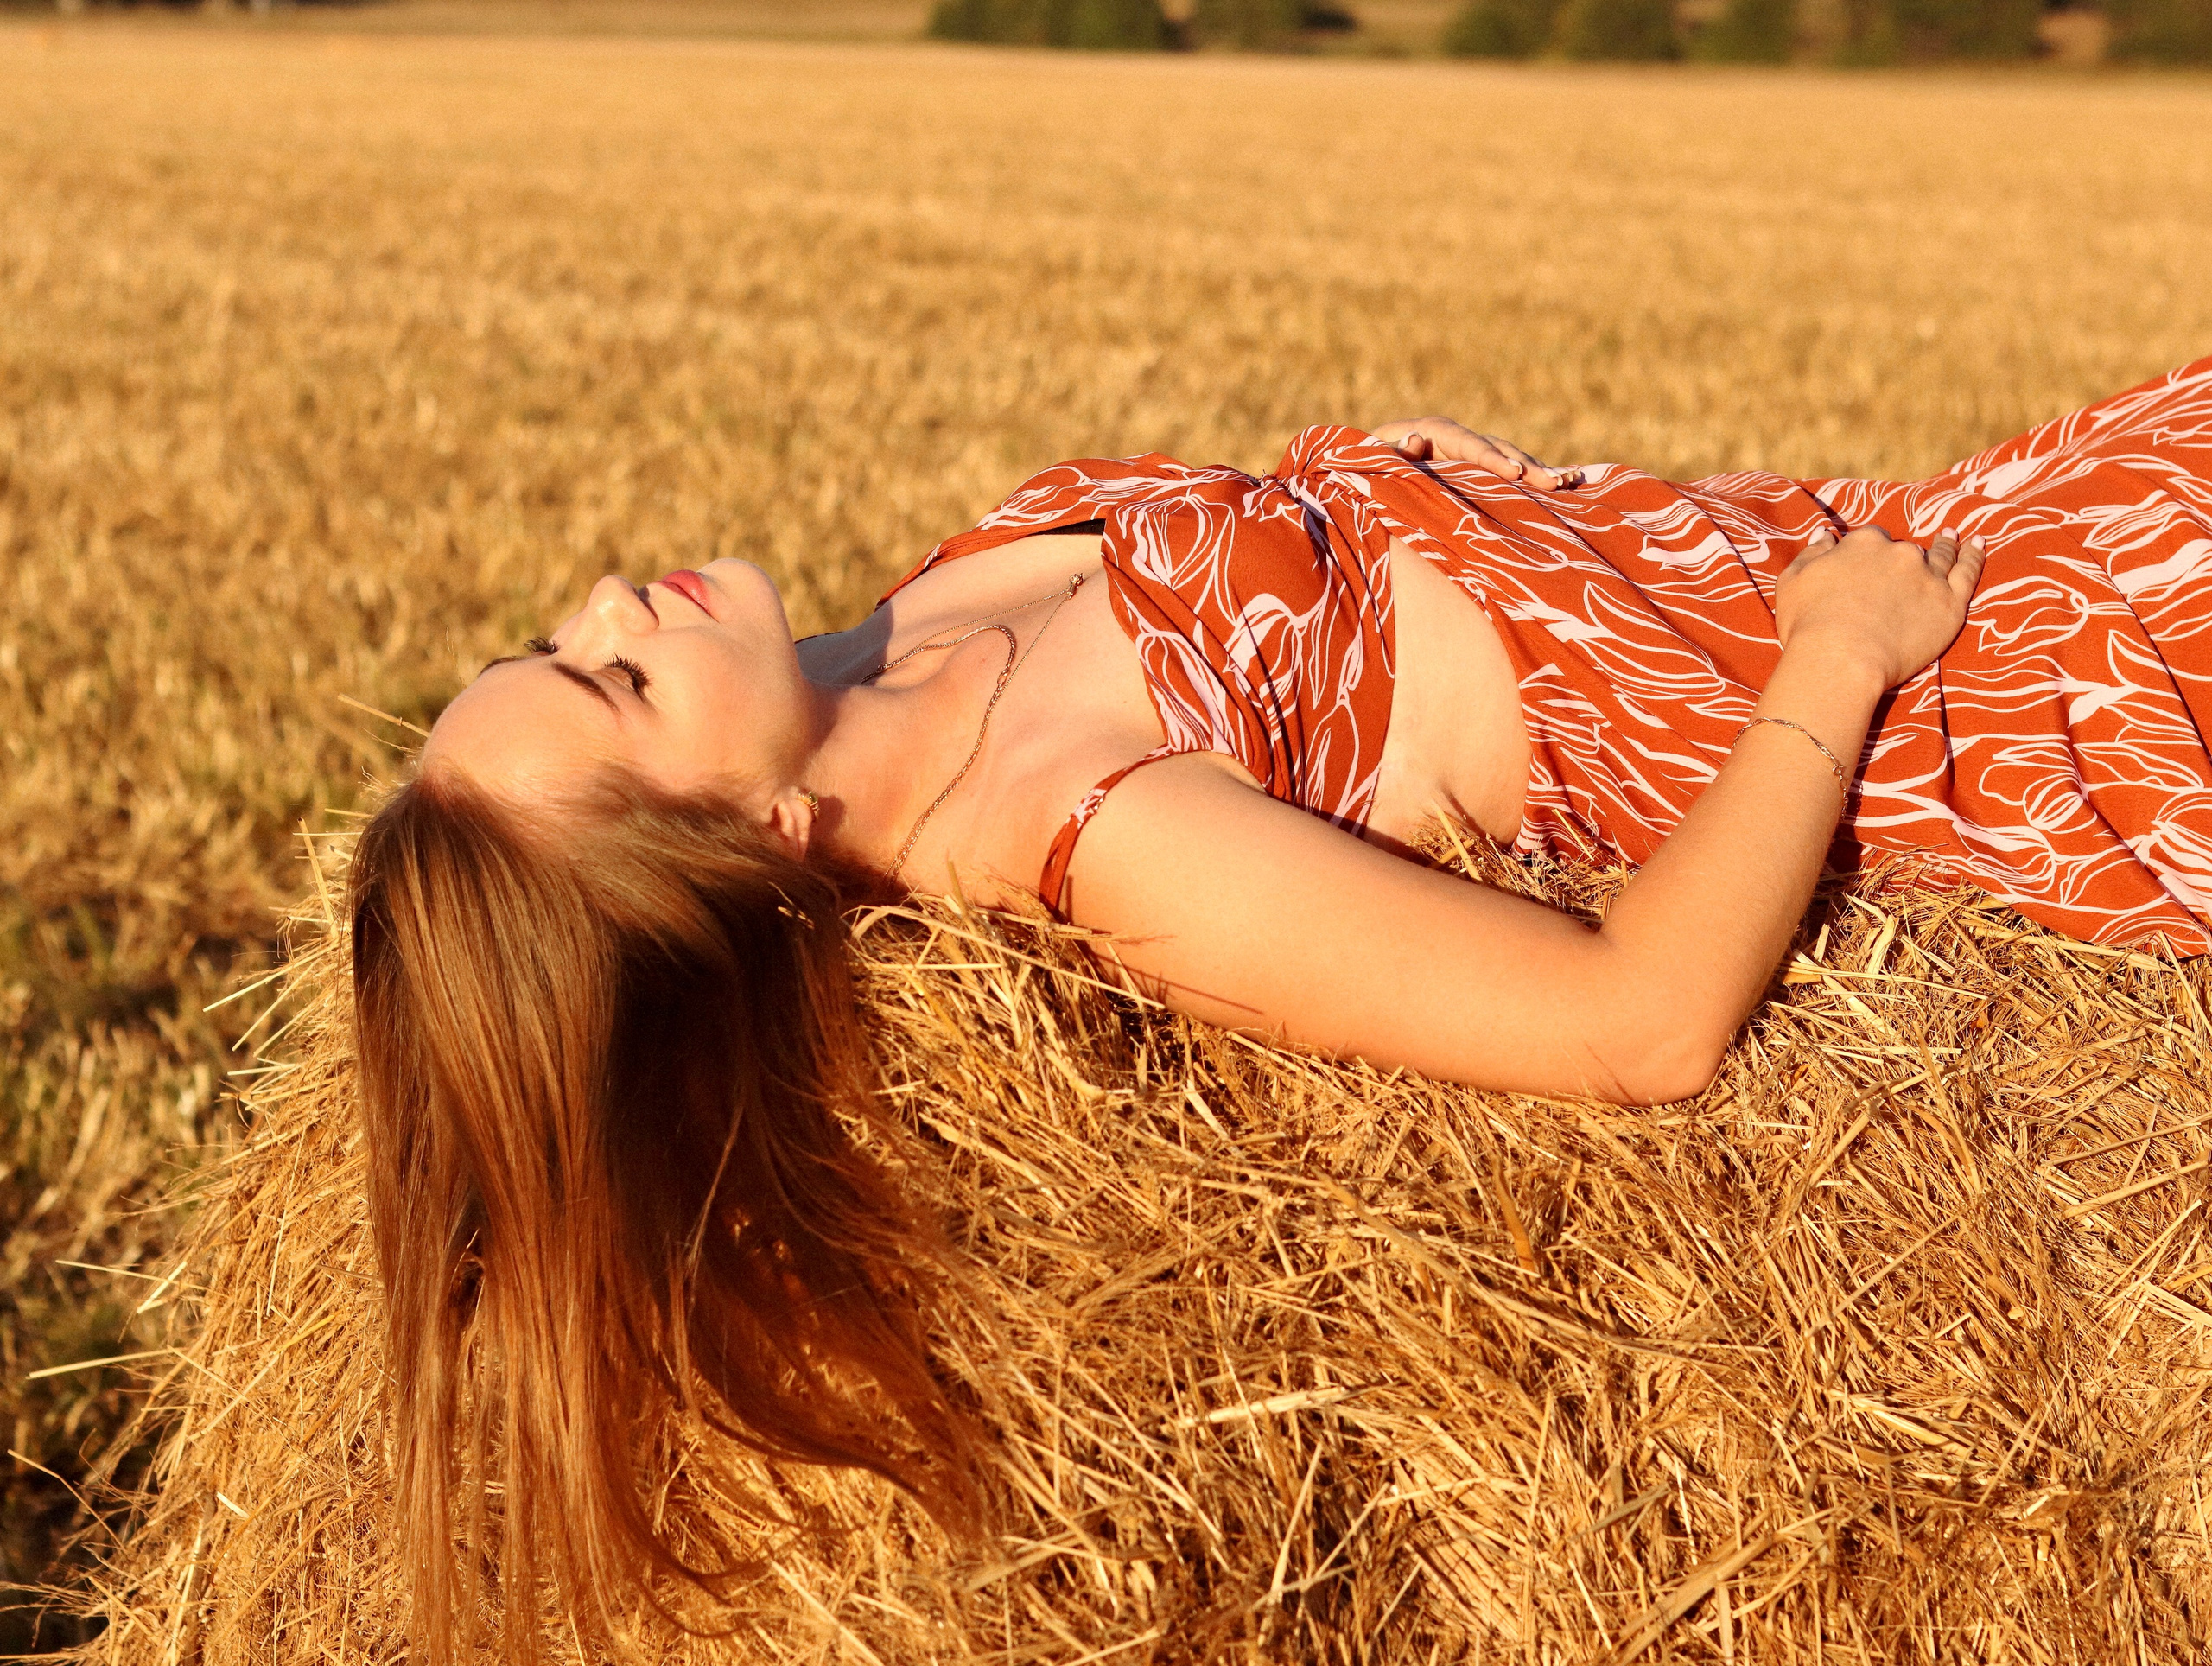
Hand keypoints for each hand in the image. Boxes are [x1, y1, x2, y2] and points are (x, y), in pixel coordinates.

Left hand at [1369, 416, 1582, 490]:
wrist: (1369, 463)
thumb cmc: (1367, 462)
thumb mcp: (1371, 456)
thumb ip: (1389, 452)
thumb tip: (1417, 439)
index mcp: (1436, 430)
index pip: (1469, 443)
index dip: (1491, 458)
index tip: (1514, 473)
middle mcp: (1460, 437)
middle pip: (1500, 449)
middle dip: (1528, 466)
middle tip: (1555, 484)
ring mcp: (1473, 451)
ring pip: (1513, 458)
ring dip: (1540, 471)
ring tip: (1569, 482)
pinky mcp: (1480, 467)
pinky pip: (1513, 471)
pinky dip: (1538, 476)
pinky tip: (1571, 481)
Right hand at [1774, 525, 1985, 688]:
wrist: (1840, 661)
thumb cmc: (1808, 625)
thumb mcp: (1793, 581)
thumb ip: (1812, 553)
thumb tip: (1825, 533)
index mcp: (1863, 543)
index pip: (1870, 539)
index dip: (1868, 552)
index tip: (1866, 564)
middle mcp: (1899, 552)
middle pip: (1904, 549)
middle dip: (1901, 556)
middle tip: (1902, 565)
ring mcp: (1927, 576)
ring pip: (1940, 555)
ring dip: (1946, 544)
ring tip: (1951, 537)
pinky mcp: (1950, 603)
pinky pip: (1968, 572)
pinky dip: (1975, 555)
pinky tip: (1978, 544)